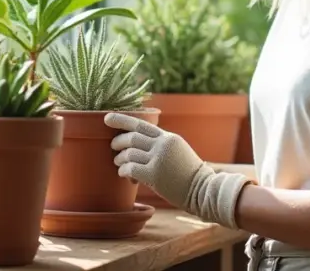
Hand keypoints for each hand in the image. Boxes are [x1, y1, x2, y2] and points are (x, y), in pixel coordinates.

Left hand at [104, 112, 252, 228]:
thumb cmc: (188, 174)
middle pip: (131, 137)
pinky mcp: (155, 175)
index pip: (141, 124)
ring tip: (120, 164)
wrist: (202, 190)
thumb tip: (138, 144)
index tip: (107, 118)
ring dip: (120, 159)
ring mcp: (159, 159)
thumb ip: (161, 144)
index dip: (122, 120)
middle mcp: (163, 145)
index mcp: (168, 137)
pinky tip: (126, 177)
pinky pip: (130, 168)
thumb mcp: (178, 151)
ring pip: (128, 153)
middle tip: (114, 147)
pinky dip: (123, 171)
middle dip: (118, 141)